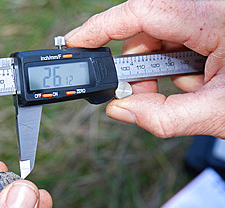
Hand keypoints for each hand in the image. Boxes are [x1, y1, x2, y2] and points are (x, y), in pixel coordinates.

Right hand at [66, 0, 224, 138]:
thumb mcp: (217, 113)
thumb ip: (162, 117)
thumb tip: (119, 110)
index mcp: (212, 17)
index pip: (140, 12)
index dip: (101, 27)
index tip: (75, 42)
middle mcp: (206, 13)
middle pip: (145, 30)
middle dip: (134, 66)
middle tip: (135, 97)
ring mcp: (205, 23)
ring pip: (157, 41)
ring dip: (154, 73)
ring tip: (176, 96)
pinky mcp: (206, 35)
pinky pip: (173, 47)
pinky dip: (170, 72)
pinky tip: (189, 87)